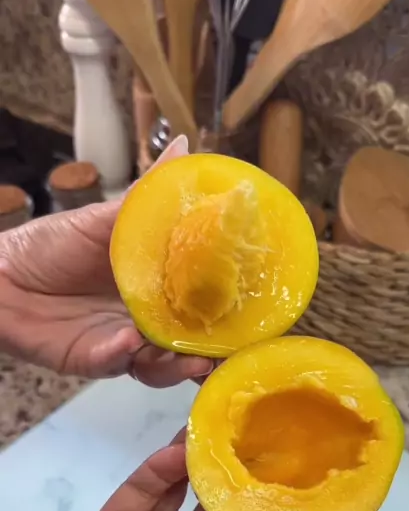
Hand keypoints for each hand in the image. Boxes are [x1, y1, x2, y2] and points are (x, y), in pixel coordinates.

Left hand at [0, 136, 212, 385]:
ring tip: (192, 358)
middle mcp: (147, 320)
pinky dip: (125, 354)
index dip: (229, 313)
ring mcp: (123, 343)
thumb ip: (150, 195)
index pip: (202, 305)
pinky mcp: (94, 359)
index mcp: (157, 288)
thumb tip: (187, 144)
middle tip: (231, 348)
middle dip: (213, 351)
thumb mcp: (106, 218)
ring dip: (177, 364)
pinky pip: (116, 363)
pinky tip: (130, 341)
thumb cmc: (51, 245)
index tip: (255, 312)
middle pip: (191, 344)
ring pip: (161, 366)